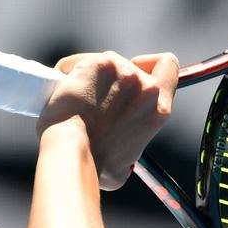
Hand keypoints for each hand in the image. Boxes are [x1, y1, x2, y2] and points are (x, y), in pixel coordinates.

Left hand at [36, 51, 177, 189]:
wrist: (72, 153)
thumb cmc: (95, 164)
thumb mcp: (125, 165)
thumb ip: (128, 148)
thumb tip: (118, 155)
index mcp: (158, 109)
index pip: (168, 66)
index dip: (150, 65)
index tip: (134, 77)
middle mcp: (144, 85)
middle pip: (130, 65)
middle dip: (112, 78)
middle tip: (95, 99)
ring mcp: (121, 71)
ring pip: (101, 62)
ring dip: (88, 77)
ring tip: (73, 102)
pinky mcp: (95, 64)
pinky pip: (76, 64)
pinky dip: (67, 75)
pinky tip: (60, 93)